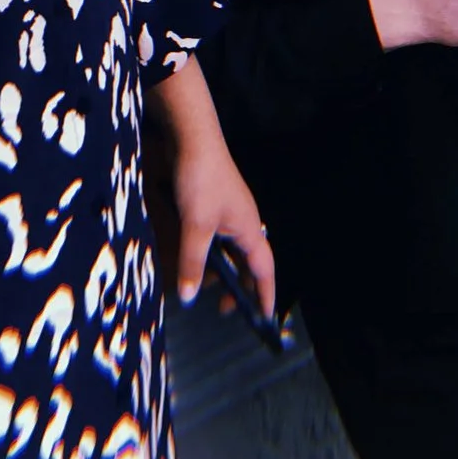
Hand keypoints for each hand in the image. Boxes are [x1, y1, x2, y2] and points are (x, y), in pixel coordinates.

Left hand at [148, 64, 276, 316]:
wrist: (193, 139)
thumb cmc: (202, 179)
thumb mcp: (195, 226)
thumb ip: (192, 263)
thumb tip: (190, 296)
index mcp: (249, 229)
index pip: (264, 271)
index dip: (266, 295)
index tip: (266, 319)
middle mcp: (245, 223)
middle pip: (251, 263)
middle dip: (243, 288)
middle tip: (228, 309)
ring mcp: (231, 213)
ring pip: (235, 250)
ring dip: (226, 270)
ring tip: (209, 286)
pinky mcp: (216, 205)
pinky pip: (221, 238)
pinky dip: (214, 253)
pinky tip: (196, 256)